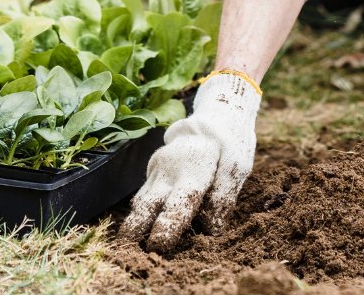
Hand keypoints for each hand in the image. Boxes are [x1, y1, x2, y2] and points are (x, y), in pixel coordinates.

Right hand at [119, 72, 260, 252]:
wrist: (215, 113)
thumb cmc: (230, 142)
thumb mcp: (237, 165)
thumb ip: (223, 196)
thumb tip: (210, 228)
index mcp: (192, 171)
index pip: (178, 204)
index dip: (167, 227)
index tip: (158, 246)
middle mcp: (169, 170)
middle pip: (148, 204)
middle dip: (136, 229)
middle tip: (126, 250)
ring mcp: (158, 167)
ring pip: (141, 199)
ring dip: (133, 222)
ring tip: (126, 245)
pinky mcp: (154, 168)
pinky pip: (144, 192)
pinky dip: (140, 210)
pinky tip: (138, 227)